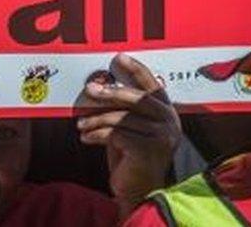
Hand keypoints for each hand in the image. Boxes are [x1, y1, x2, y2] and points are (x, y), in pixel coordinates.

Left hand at [76, 53, 180, 212]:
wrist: (138, 191)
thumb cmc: (131, 157)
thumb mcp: (127, 127)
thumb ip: (122, 108)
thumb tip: (100, 83)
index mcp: (166, 112)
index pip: (152, 84)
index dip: (135, 69)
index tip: (117, 58)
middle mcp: (169, 121)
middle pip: (136, 98)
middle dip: (109, 93)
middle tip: (89, 90)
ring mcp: (162, 136)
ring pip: (122, 117)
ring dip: (96, 119)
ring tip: (81, 124)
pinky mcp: (149, 150)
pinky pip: (116, 134)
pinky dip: (96, 134)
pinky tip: (86, 138)